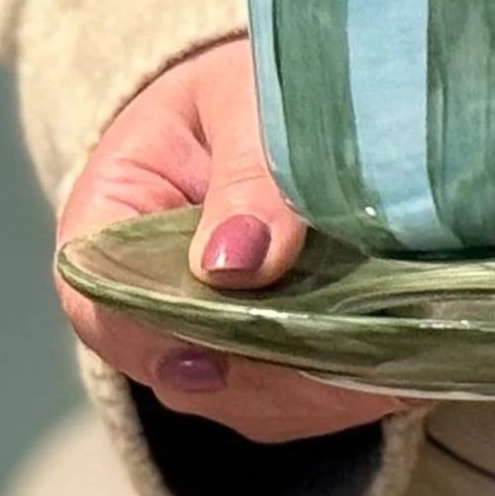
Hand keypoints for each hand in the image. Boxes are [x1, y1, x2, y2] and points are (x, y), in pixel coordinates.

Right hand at [56, 38, 404, 439]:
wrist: (293, 101)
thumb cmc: (256, 88)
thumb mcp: (248, 102)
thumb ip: (247, 176)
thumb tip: (232, 266)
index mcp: (107, 219)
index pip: (99, 301)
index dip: (153, 337)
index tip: (219, 352)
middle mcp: (141, 298)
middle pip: (176, 370)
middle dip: (263, 369)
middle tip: (347, 348)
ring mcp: (199, 343)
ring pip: (239, 401)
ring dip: (312, 388)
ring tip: (388, 350)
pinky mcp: (257, 368)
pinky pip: (289, 408)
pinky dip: (340, 392)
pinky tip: (395, 363)